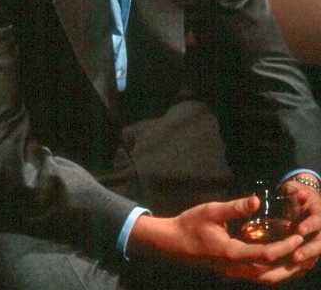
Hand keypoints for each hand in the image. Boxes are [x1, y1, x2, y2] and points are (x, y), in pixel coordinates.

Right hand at [129, 195, 308, 284]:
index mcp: (231, 253)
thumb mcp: (211, 211)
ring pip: (265, 279)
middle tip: (307, 251)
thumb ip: (235, 207)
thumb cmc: (190, 224)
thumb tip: (257, 200)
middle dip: (291, 264)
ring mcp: (232, 273)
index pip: (266, 254)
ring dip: (284, 270)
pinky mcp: (231, 271)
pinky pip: (257, 276)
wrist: (172, 243)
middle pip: (271, 275)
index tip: (298, 236)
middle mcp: (234, 268)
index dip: (285, 247)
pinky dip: (272, 270)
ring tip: (298, 258)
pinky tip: (279, 259)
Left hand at [290, 183, 320, 270]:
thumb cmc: (297, 193)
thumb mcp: (296, 189)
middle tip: (296, 256)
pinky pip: (312, 259)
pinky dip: (305, 265)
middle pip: (320, 241)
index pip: (317, 221)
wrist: (304, 198)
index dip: (309, 226)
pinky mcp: (314, 248)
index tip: (299, 230)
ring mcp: (319, 238)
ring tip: (294, 265)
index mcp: (319, 212)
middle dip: (309, 249)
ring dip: (307, 259)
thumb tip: (300, 193)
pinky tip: (293, 270)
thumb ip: (296, 193)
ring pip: (317, 251)